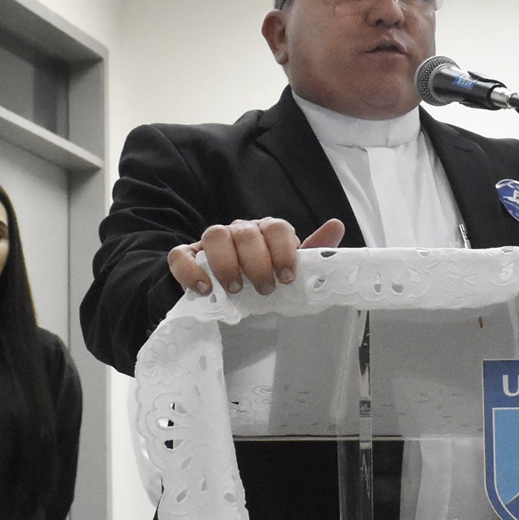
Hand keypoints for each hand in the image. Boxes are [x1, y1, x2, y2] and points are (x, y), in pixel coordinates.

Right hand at [167, 217, 344, 296]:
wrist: (231, 294)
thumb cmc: (265, 278)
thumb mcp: (290, 269)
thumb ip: (313, 251)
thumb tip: (337, 225)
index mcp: (267, 231)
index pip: (277, 227)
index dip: (284, 251)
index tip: (288, 278)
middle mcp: (239, 231)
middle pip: (246, 232)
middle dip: (258, 263)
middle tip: (265, 289)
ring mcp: (211, 242)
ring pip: (214, 235)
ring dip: (227, 263)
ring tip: (237, 290)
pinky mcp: (188, 257)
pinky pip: (181, 255)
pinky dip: (190, 270)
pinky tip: (204, 289)